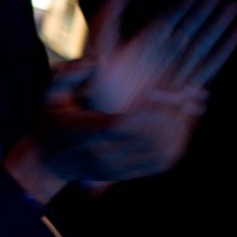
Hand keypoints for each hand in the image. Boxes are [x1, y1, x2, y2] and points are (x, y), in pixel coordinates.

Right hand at [28, 82, 209, 184]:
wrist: (46, 162)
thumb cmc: (49, 121)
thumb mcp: (48, 93)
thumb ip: (69, 74)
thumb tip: (96, 61)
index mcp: (85, 131)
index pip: (123, 123)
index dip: (147, 110)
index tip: (162, 92)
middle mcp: (103, 153)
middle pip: (147, 139)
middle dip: (172, 116)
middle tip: (189, 95)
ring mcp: (116, 167)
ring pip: (158, 153)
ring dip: (179, 131)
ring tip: (190, 107)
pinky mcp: (125, 174)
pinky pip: (158, 164)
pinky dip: (176, 146)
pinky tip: (183, 127)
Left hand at [81, 0, 236, 113]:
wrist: (106, 117)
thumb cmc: (96, 83)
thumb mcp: (100, 46)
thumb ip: (109, 17)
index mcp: (145, 42)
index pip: (169, 18)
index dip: (184, 4)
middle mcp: (163, 54)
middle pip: (190, 28)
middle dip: (207, 12)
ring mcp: (175, 70)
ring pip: (202, 43)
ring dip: (218, 26)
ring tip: (233, 8)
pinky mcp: (184, 88)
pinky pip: (208, 66)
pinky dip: (222, 51)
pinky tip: (235, 35)